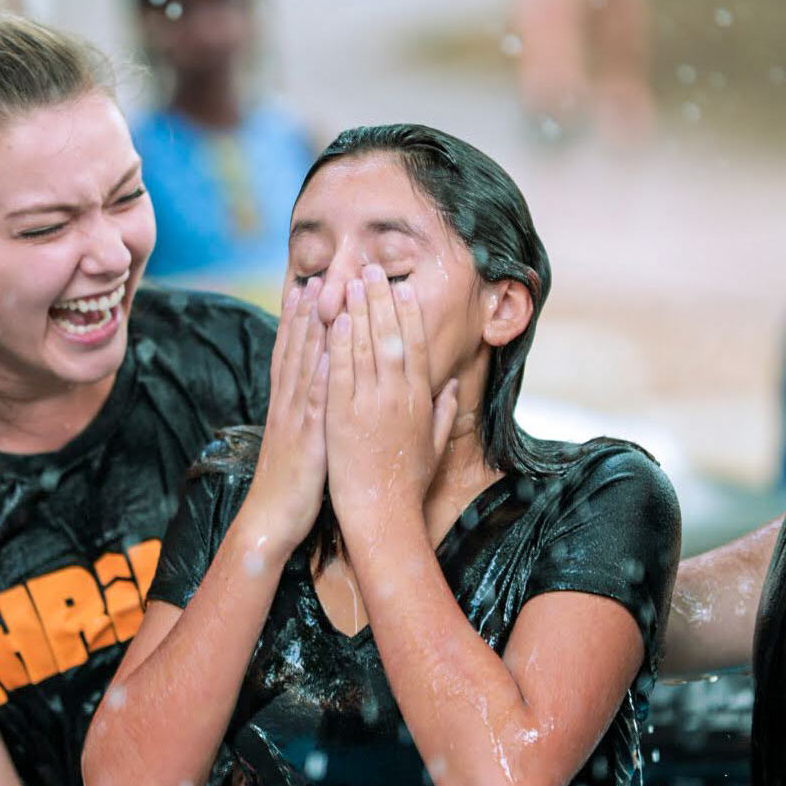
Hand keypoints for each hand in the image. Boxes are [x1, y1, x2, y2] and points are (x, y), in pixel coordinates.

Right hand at [238, 277, 328, 553]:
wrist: (271, 520)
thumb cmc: (290, 486)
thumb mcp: (299, 444)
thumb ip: (306, 417)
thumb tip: (316, 397)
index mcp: (286, 406)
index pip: (290, 355)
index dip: (297, 321)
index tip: (305, 289)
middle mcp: (287, 405)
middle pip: (295, 351)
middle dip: (304, 313)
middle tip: (314, 277)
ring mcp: (295, 418)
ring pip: (304, 365)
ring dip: (311, 329)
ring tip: (321, 296)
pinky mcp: (308, 436)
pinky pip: (316, 397)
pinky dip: (322, 369)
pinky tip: (331, 346)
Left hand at [325, 265, 457, 535]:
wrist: (383, 516)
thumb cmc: (408, 485)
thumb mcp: (435, 446)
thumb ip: (446, 412)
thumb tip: (452, 383)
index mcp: (420, 401)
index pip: (417, 347)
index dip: (410, 314)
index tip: (403, 288)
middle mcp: (398, 397)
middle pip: (391, 337)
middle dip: (381, 300)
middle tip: (372, 270)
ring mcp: (370, 405)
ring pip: (364, 348)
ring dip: (357, 311)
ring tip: (349, 282)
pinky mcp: (342, 417)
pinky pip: (339, 371)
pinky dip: (337, 343)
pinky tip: (333, 320)